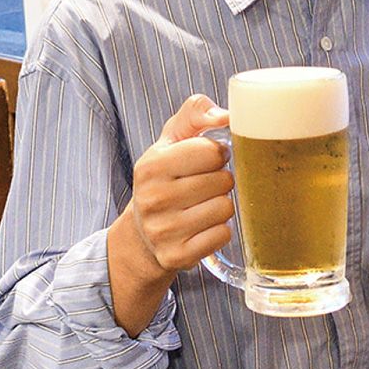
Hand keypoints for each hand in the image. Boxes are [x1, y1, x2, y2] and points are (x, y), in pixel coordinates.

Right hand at [130, 94, 233, 273]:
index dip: (218, 153)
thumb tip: (225, 116)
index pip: (212, 152)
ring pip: (225, 208)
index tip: (209, 159)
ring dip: (222, 204)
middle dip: (221, 179)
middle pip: (223, 181)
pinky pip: (222, 235)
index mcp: (151, 165)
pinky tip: (203, 225)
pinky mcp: (176, 256)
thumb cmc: (165, 175)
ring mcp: (163, 231)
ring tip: (204, 203)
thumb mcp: (173, 137)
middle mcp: (153, 199)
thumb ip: (196, 112)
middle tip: (206, 183)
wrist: (142, 231)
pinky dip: (220, 229)